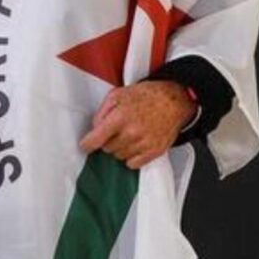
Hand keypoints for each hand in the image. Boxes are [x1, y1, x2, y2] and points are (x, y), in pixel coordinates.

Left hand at [78, 80, 197, 168]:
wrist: (174, 100)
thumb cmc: (146, 96)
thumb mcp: (118, 94)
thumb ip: (102, 112)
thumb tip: (95, 128)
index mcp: (120, 117)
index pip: (96, 139)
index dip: (87, 144)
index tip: (84, 146)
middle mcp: (131, 133)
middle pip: (107, 149)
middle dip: (108, 140)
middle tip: (117, 130)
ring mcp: (144, 144)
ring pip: (119, 157)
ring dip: (120, 148)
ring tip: (129, 134)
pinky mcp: (154, 152)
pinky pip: (133, 164)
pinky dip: (131, 157)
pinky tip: (136, 144)